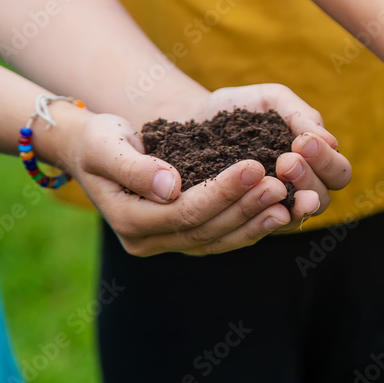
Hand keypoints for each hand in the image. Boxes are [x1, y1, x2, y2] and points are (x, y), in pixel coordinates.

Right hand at [51, 112, 293, 255]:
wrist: (93, 148)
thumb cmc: (97, 140)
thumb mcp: (105, 146)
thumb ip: (134, 167)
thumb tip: (170, 186)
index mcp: (129, 222)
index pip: (185, 211)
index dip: (221, 192)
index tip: (253, 167)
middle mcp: (149, 241)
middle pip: (207, 229)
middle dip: (247, 207)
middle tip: (282, 185)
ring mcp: (169, 242)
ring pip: (221, 239)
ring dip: (257, 222)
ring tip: (291, 202)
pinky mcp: (187, 235)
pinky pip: (225, 236)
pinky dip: (254, 224)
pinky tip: (283, 210)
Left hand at [152, 84, 351, 232]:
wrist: (189, 119)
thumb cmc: (237, 108)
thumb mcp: (270, 101)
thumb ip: (299, 115)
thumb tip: (330, 140)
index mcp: (314, 164)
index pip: (338, 173)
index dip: (326, 161)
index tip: (303, 142)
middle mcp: (298, 191)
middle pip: (321, 199)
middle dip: (308, 179)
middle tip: (287, 161)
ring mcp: (270, 209)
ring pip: (293, 217)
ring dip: (287, 199)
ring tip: (271, 179)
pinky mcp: (240, 221)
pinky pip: (255, 228)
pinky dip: (256, 216)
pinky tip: (250, 199)